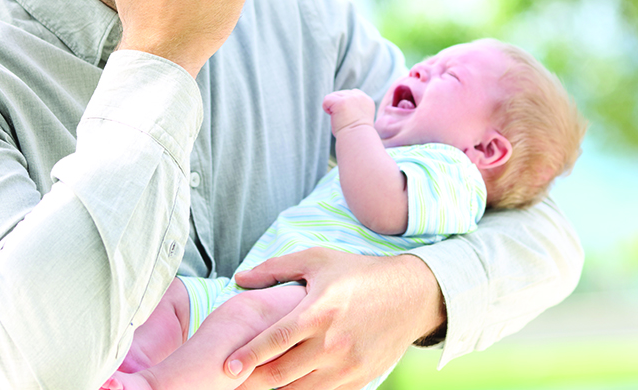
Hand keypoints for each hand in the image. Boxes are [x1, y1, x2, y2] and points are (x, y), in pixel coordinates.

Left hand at [226, 248, 445, 389]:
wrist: (411, 296)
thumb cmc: (359, 273)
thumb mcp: (318, 260)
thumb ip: (276, 268)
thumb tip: (240, 277)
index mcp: (318, 312)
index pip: (274, 341)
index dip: (247, 357)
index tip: (227, 367)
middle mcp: (332, 343)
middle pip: (281, 373)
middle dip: (253, 380)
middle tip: (234, 382)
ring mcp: (347, 365)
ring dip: (277, 387)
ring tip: (261, 380)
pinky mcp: (359, 379)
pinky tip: (291, 381)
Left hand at [322, 90, 376, 135]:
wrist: (357, 141)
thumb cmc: (355, 135)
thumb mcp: (358, 117)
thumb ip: (352, 107)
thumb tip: (337, 104)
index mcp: (367, 100)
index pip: (352, 93)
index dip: (346, 104)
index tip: (349, 117)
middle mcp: (360, 96)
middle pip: (341, 94)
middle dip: (339, 106)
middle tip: (345, 120)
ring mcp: (351, 98)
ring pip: (333, 96)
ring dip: (333, 108)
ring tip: (341, 119)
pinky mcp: (341, 102)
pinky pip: (326, 99)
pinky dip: (326, 108)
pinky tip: (334, 117)